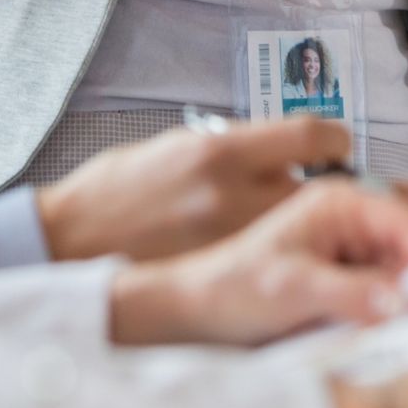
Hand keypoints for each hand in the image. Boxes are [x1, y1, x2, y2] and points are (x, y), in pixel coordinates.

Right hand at [37, 116, 354, 261]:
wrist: (71, 240)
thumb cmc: (117, 189)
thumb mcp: (176, 145)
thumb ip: (232, 145)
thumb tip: (276, 145)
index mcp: (220, 152)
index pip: (312, 136)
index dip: (336, 139)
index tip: (336, 144)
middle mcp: (232, 195)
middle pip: (321, 187)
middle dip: (331, 184)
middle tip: (328, 184)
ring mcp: (231, 238)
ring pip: (304, 226)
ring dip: (309, 219)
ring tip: (299, 217)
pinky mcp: (224, 270)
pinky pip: (274, 255)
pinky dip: (282, 248)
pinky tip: (271, 246)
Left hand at [108, 178, 407, 347]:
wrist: (201, 308)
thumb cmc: (230, 286)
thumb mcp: (292, 290)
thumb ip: (350, 292)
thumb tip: (404, 297)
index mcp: (334, 198)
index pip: (405, 214)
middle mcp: (347, 211)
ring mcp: (349, 237)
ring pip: (406, 255)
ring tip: (405, 315)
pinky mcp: (348, 264)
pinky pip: (389, 276)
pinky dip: (397, 296)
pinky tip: (385, 316)